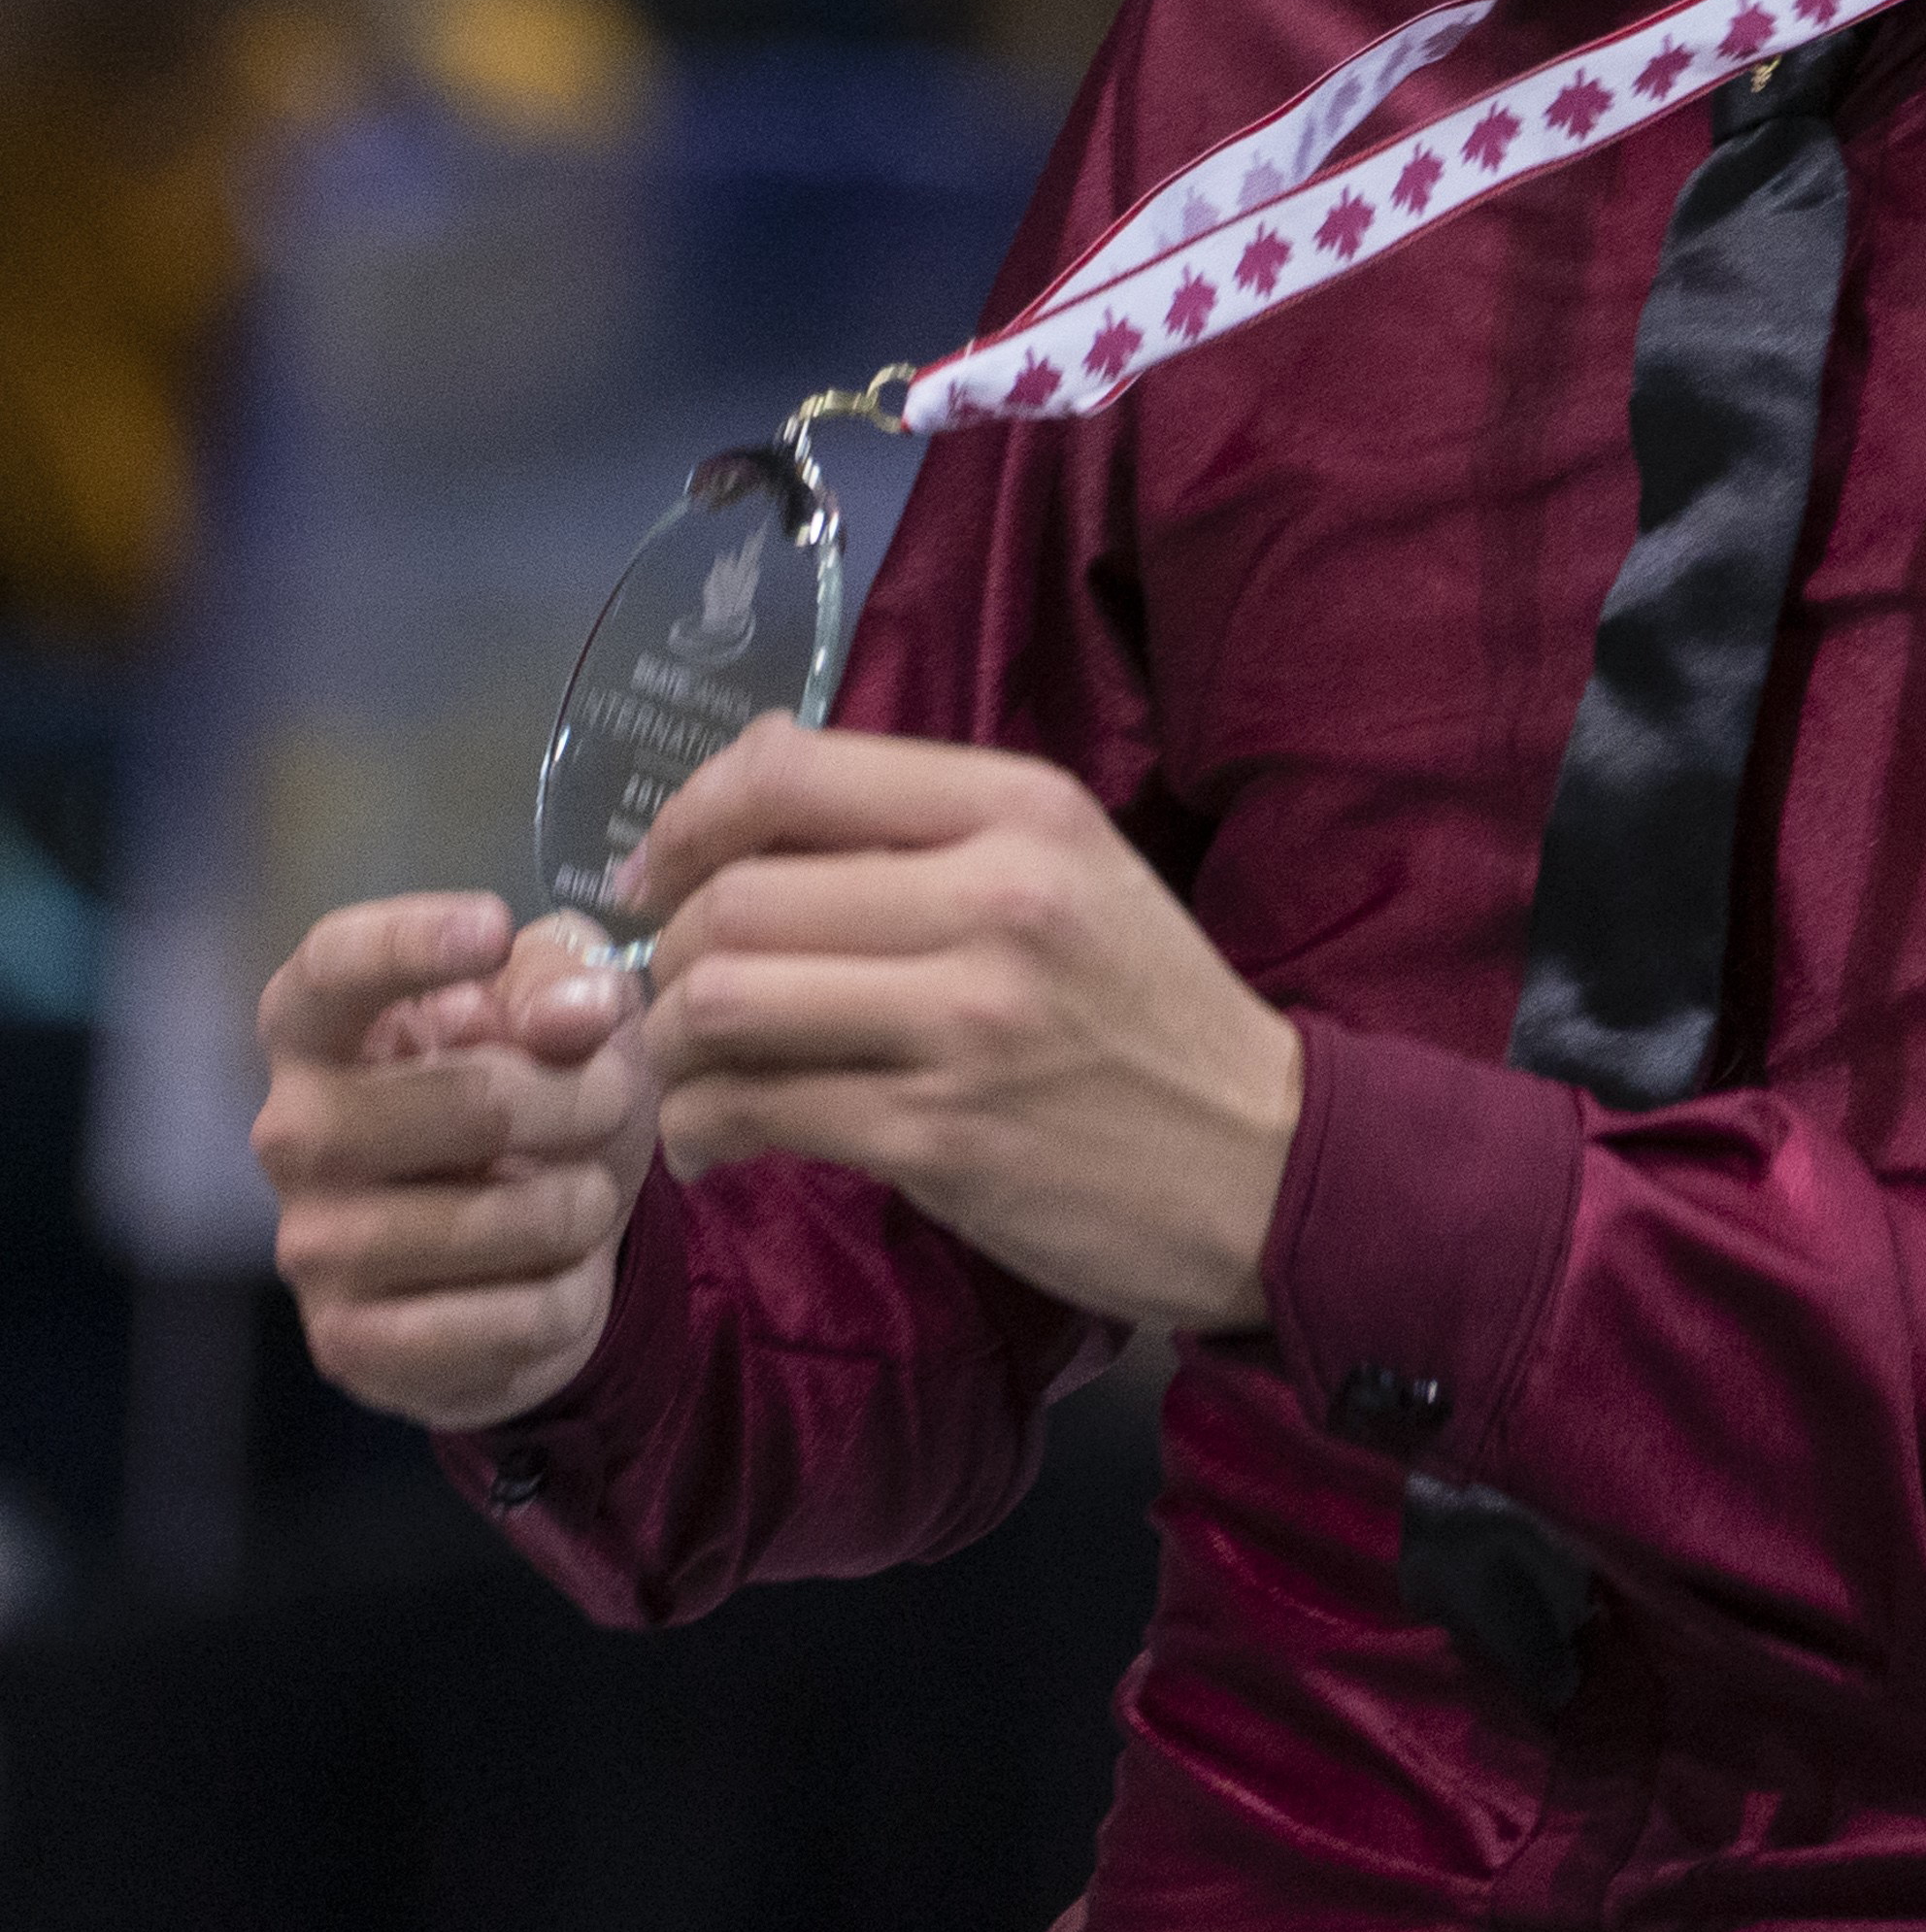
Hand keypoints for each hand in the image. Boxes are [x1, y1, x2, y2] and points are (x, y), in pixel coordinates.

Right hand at [254, 896, 656, 1431]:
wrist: (533, 1248)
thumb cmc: (538, 1091)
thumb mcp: (566, 1003)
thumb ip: (568, 976)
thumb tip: (571, 1015)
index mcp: (319, 1027)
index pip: (331, 968)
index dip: (408, 942)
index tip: (493, 928)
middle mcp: (291, 1131)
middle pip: (466, 1100)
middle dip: (580, 1100)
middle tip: (610, 1101)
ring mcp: (310, 1245)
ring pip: (499, 1221)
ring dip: (582, 1204)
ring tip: (582, 1194)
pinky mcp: (350, 1345)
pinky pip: (510, 1320)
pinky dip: (568, 1295)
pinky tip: (551, 1277)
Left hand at [630, 722, 1301, 1331]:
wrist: (1261, 1161)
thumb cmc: (1147, 1009)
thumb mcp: (1069, 871)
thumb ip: (926, 829)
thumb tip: (744, 792)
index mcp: (1022, 809)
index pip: (792, 770)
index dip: (689, 816)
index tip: (659, 873)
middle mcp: (994, 897)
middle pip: (740, 895)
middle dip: (670, 950)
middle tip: (670, 993)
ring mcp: (968, 1022)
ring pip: (727, 1002)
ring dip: (670, 1047)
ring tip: (687, 1070)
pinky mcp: (941, 1137)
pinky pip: (757, 1112)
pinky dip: (702, 1129)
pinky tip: (716, 1142)